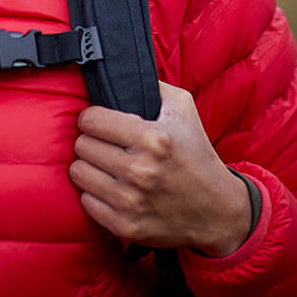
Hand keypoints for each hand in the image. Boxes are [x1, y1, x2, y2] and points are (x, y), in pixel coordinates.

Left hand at [69, 82, 250, 256]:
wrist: (218, 211)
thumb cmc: (196, 154)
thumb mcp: (183, 108)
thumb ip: (152, 85)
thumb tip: (120, 70)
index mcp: (153, 138)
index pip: (91, 120)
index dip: (92, 118)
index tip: (100, 123)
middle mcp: (140, 170)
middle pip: (82, 145)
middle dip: (90, 142)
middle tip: (105, 145)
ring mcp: (132, 201)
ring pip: (79, 172)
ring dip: (89, 167)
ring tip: (105, 165)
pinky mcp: (126, 226)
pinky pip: (86, 201)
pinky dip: (94, 194)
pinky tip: (110, 188)